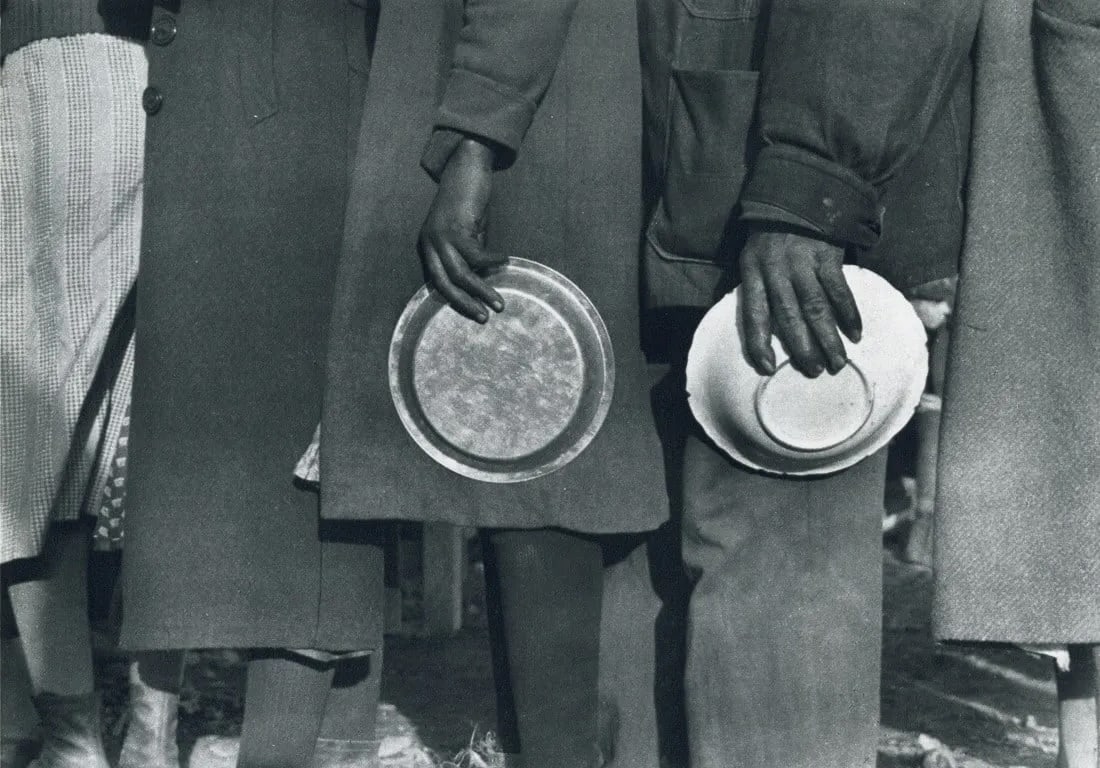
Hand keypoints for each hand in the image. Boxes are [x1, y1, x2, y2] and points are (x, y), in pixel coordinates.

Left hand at [418, 138, 506, 322]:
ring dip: (481, 290)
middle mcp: (429, 244)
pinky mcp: (456, 227)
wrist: (465, 167)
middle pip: (445, 284)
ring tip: (499, 302)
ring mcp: (440, 236)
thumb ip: (470, 253)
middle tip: (484, 317)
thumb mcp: (467, 232)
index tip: (473, 312)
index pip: (438, 282)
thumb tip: (483, 275)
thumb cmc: (468, 201)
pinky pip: (476, 254)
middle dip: (465, 303)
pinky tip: (505, 260)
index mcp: (427, 247)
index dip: (456, 299)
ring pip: (460, 274)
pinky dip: (492, 260)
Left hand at [738, 228, 861, 376]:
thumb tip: (762, 331)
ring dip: (828, 338)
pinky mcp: (828, 255)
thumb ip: (757, 289)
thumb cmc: (772, 236)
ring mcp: (803, 262)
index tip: (768, 367)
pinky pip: (839, 291)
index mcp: (752, 271)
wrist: (798, 196)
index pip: (753, 314)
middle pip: (789, 316)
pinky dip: (849, 314)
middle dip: (802, 348)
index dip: (759, 343)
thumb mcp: (753, 257)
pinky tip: (855, 334)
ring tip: (837, 362)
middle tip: (813, 372)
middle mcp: (776, 270)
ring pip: (816, 308)